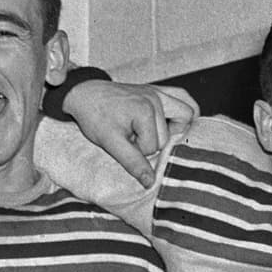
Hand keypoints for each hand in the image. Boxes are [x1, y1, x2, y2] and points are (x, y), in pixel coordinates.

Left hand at [60, 79, 195, 186]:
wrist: (85, 95)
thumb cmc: (95, 117)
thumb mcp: (110, 143)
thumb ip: (132, 162)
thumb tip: (151, 182)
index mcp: (145, 111)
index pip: (154, 146)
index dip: (138, 151)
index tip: (123, 143)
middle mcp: (156, 98)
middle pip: (169, 135)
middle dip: (152, 142)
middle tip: (133, 138)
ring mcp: (159, 92)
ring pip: (186, 115)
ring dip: (173, 129)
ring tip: (154, 133)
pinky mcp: (159, 90)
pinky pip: (184, 98)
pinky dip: (183, 112)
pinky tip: (174, 123)